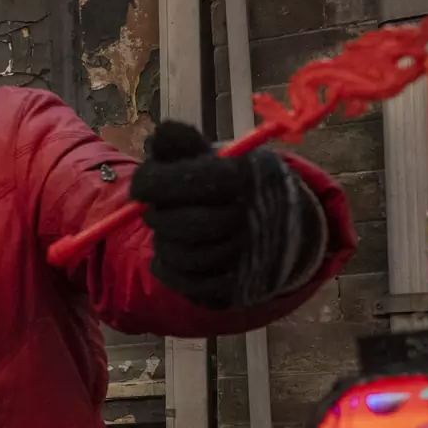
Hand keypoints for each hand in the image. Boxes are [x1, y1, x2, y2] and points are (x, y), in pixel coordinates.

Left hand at [130, 121, 325, 308]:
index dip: (154, 183)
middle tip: (153, 210)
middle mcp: (256, 220)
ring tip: (170, 230)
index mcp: (250, 179)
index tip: (140, 185)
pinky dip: (167, 268)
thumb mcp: (216, 158)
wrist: (287, 230)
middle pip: (185, 224)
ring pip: (182, 256)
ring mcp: (250, 260)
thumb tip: (158, 135)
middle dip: (158, 216)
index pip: (191, 180)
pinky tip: (171, 253)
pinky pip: (185, 284)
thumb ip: (183, 145)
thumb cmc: (237, 188)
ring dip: (164, 242)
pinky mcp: (238, 291)